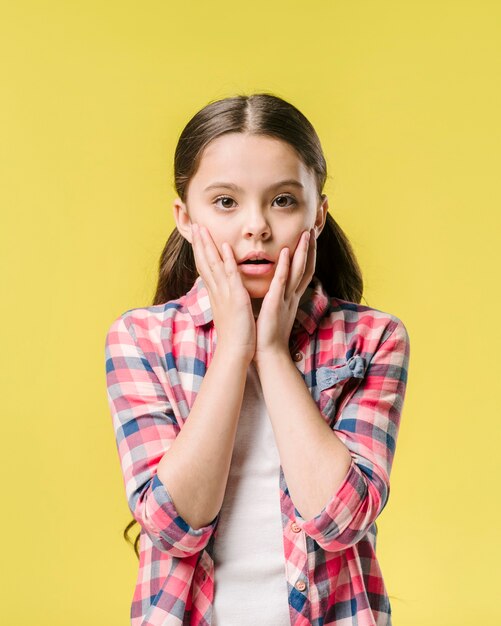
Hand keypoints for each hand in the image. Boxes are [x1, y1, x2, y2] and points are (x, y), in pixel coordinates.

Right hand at [190, 223, 255, 361]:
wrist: (235, 352)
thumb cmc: (235, 335)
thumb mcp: (228, 311)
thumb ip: (225, 299)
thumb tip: (223, 292)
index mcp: (216, 294)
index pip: (205, 267)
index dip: (200, 250)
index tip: (197, 236)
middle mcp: (217, 291)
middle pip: (204, 262)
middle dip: (199, 243)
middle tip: (194, 225)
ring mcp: (225, 293)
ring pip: (213, 265)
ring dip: (207, 246)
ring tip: (202, 229)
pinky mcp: (236, 298)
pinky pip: (231, 275)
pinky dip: (227, 261)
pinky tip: (224, 247)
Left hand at [253, 227, 315, 365]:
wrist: (267, 354)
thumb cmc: (266, 335)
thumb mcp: (273, 312)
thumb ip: (274, 299)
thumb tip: (271, 290)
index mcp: (290, 298)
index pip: (302, 272)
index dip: (306, 256)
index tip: (308, 240)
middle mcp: (292, 296)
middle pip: (306, 268)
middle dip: (310, 249)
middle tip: (312, 230)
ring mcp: (286, 299)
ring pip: (298, 271)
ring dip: (302, 252)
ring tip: (306, 234)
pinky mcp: (276, 303)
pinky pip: (282, 282)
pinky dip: (285, 266)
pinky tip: (286, 252)